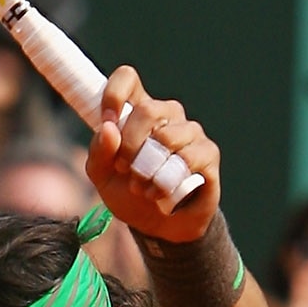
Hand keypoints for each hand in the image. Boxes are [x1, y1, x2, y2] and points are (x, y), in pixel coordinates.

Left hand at [85, 63, 219, 232]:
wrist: (158, 227)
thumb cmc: (129, 193)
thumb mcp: (102, 176)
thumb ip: (99, 151)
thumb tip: (109, 128)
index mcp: (137, 111)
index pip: (128, 78)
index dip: (115, 95)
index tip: (107, 122)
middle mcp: (166, 114)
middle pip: (147, 109)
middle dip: (130, 145)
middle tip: (124, 169)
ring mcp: (189, 132)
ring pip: (167, 136)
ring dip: (148, 169)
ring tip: (142, 188)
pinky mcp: (208, 153)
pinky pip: (188, 157)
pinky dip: (168, 181)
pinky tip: (161, 193)